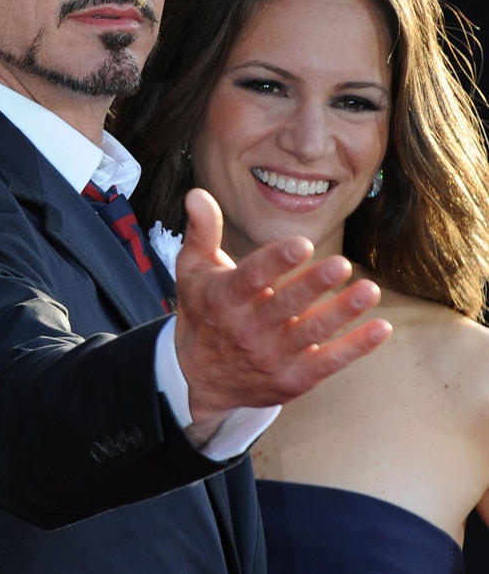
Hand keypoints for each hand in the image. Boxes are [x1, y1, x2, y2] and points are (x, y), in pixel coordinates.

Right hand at [174, 189, 391, 444]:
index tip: (303, 243)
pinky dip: (356, 348)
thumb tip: (197, 192)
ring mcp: (271, 358)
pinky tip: (381, 328)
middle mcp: (248, 330)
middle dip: (314, 285)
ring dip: (342, 312)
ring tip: (370, 290)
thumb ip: (201, 231)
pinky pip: (328, 363)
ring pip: (312, 333)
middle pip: (286, 305)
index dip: (278, 261)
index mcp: (225, 298)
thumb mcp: (193, 271)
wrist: (199, 380)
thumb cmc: (203, 313)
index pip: (253, 277)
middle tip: (343, 264)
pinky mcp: (293, 380)